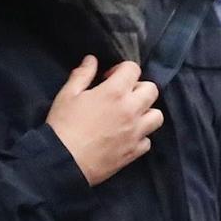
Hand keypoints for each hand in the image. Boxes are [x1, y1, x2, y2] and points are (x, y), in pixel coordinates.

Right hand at [46, 57, 163, 186]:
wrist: (62, 161)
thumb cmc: (63, 125)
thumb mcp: (67, 94)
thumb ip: (82, 75)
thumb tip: (92, 60)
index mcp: (115, 92)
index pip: (133, 69)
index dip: (121, 70)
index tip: (108, 78)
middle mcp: (131, 110)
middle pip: (152, 90)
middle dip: (138, 88)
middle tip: (121, 96)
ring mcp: (135, 132)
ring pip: (157, 116)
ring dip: (146, 112)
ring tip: (129, 116)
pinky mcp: (134, 152)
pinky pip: (148, 140)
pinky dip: (140, 137)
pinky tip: (126, 137)